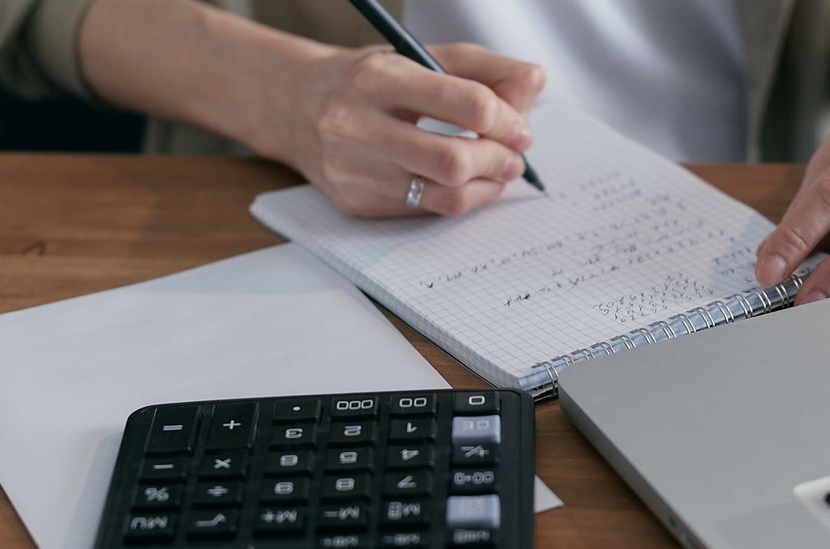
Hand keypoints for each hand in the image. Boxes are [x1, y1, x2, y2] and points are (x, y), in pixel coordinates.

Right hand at [271, 42, 544, 217]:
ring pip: (443, 196)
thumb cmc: (372, 81)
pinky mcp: (354, 203)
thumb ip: (485, 69)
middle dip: (497, 160)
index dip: (506, 119)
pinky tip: (462, 182)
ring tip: (496, 170)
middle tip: (513, 156)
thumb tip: (533, 88)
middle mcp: (356, 126)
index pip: (466, 103)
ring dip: (485, 186)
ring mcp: (351, 171)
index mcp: (378, 78)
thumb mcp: (422, 56)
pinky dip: (456, 198)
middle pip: (454, 161)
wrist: (296, 107)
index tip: (520, 127)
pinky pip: (424, 211)